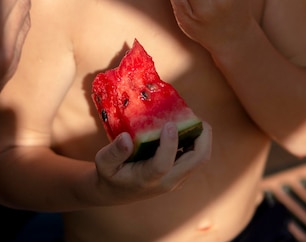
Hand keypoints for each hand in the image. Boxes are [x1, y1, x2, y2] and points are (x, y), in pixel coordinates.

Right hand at [95, 120, 211, 202]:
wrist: (116, 191)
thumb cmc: (110, 174)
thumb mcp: (103, 163)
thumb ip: (114, 152)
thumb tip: (126, 138)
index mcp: (147, 178)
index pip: (164, 165)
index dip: (169, 144)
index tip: (169, 124)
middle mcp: (168, 180)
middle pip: (197, 159)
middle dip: (201, 135)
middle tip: (192, 114)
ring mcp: (177, 178)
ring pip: (200, 157)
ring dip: (201, 136)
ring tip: (190, 116)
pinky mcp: (180, 173)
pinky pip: (196, 155)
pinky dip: (196, 139)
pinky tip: (185, 123)